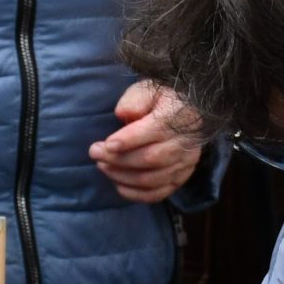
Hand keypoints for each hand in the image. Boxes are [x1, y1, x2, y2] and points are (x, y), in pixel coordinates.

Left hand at [90, 81, 204, 204]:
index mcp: (176, 117)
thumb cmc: (161, 100)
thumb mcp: (146, 90)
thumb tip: (124, 115)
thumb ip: (135, 100)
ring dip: (123, 176)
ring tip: (103, 167)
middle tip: (95, 153)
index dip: (128, 141)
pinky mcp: (181, 177)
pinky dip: (137, 194)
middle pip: (150, 158)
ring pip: (152, 179)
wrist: (188, 112)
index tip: (105, 145)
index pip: (154, 131)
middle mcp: (185, 143)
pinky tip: (119, 185)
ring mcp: (185, 163)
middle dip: (118, 160)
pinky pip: (159, 193)